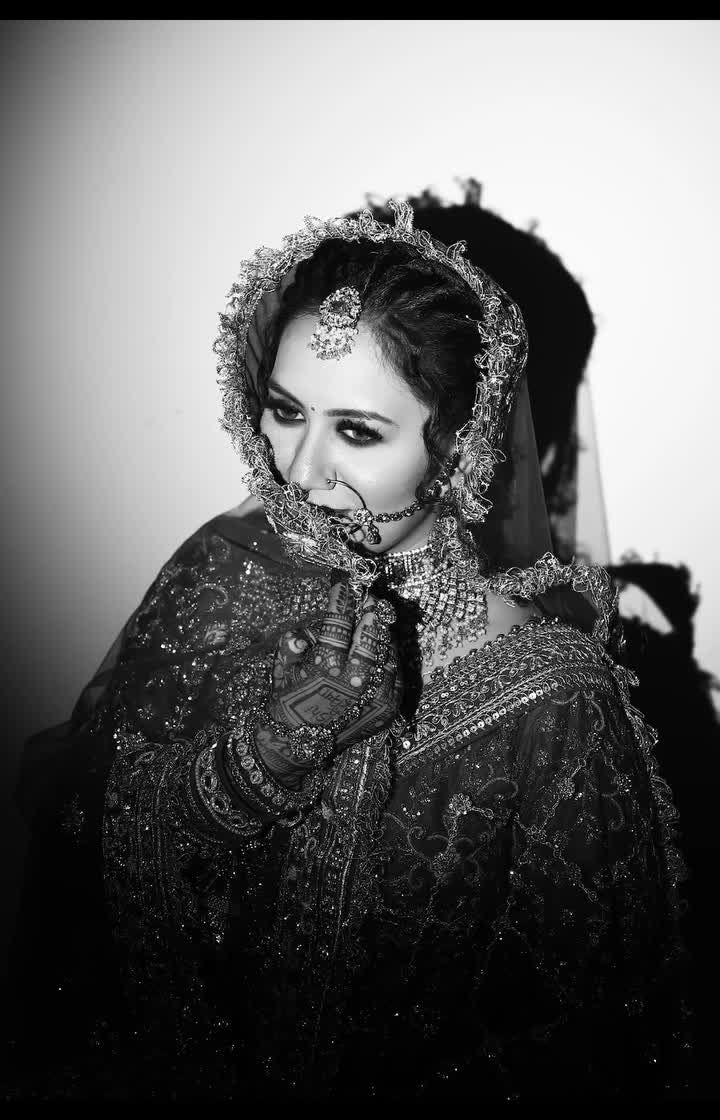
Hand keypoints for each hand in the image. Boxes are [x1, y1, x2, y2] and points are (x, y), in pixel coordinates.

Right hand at [255, 574, 401, 780]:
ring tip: (377, 620)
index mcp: (326, 667)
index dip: (343, 599)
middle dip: (371, 612)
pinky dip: (389, 659)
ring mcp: (375, 695)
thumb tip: (306, 630)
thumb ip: (292, 645)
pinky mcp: (387, 708)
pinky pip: (394, 675)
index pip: (340, 623)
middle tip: (370, 598)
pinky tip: (384, 647)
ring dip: (382, 634)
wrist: (296, 747)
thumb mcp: (281, 669)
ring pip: (387, 652)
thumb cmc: (285, 704)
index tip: (344, 584)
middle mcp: (355, 680)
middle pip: (371, 635)